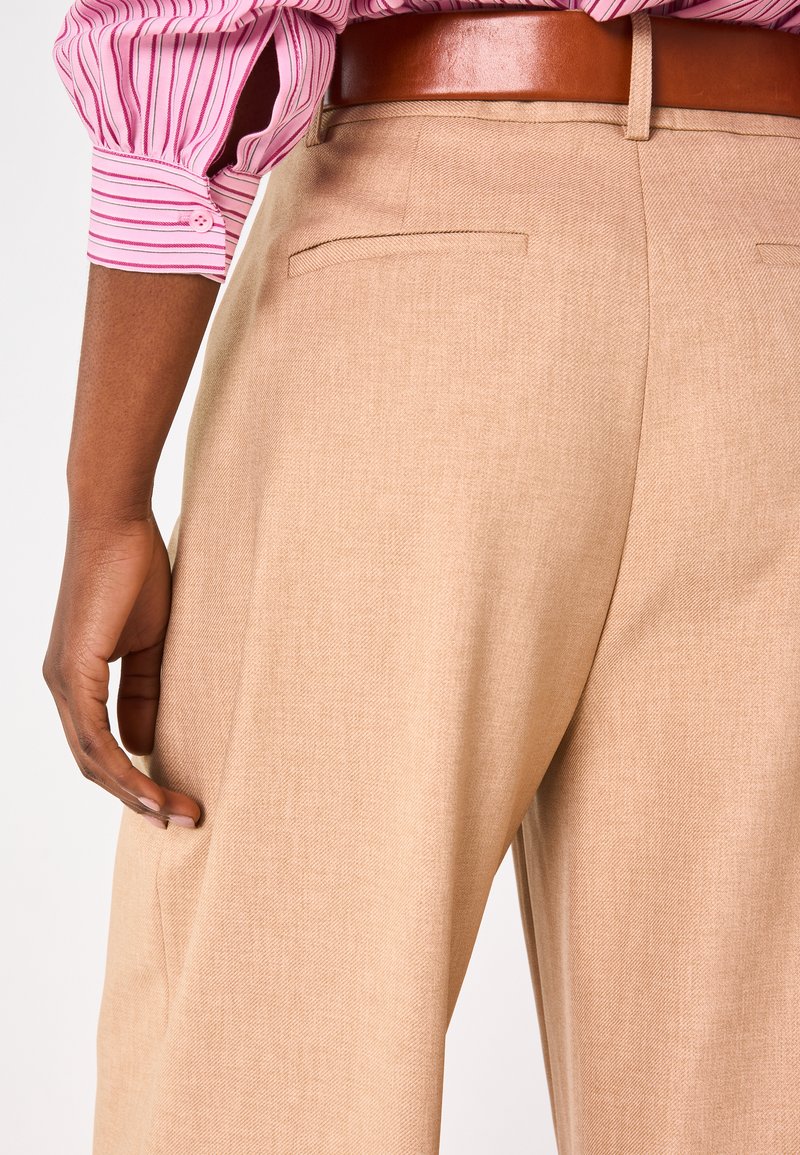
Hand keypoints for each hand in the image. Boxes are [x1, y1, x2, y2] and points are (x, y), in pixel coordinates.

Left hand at [43, 510, 200, 829]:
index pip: (99, 747)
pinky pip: (92, 732)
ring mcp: (62, 678)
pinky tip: (148, 786)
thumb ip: (144, 692)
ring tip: (173, 813)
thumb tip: (141, 744)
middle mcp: (60, 685)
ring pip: (90, 756)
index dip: (133, 781)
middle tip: (180, 819)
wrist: (117, 524)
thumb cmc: (135, 573)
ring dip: (132, 791)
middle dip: (136, 798)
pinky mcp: (72, 668)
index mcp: (76, 679)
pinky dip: (119, 766)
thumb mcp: (148, 644)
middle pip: (92, 762)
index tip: (174, 803)